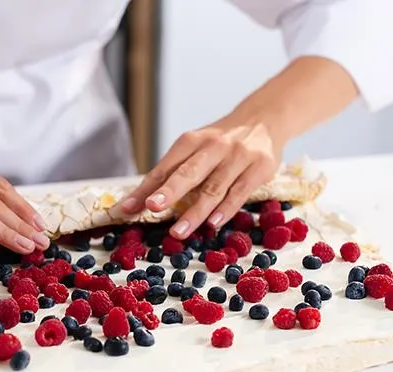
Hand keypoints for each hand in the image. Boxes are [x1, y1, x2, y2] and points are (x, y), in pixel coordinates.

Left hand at [117, 122, 279, 238]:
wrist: (264, 119)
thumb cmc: (221, 143)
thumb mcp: (196, 149)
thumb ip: (173, 173)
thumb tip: (140, 201)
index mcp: (191, 141)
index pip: (164, 168)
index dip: (145, 189)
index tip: (127, 208)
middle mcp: (214, 146)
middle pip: (188, 173)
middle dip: (169, 191)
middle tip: (152, 207)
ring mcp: (238, 156)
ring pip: (213, 188)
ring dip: (195, 212)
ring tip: (178, 231)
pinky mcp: (259, 168)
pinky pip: (239, 193)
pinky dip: (225, 210)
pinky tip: (212, 224)